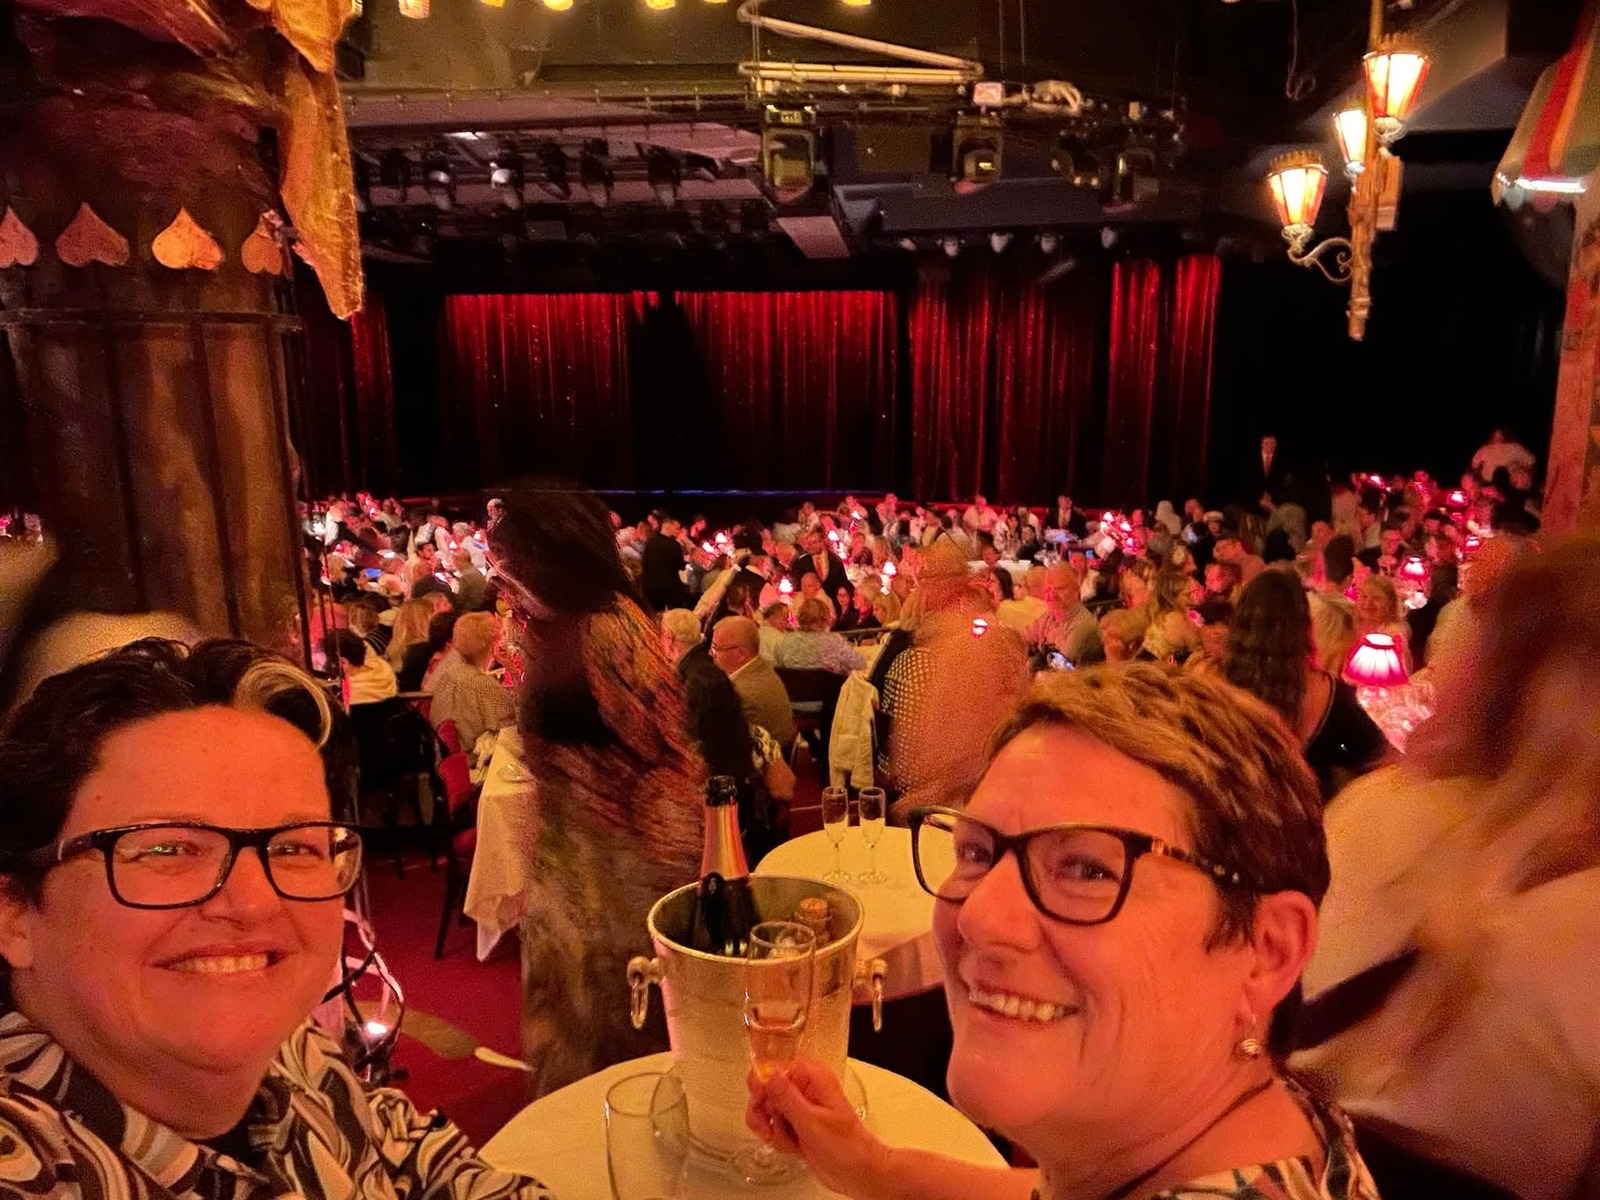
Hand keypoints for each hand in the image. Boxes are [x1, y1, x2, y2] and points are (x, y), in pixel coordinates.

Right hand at [747, 1059, 891, 1199]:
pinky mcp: (796, 1124)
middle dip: (766, 1112)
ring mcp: (800, 1107)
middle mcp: (805, 1088)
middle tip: (771, 1127)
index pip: (775, 1068)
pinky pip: (774, 1126)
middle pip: (766, 1089)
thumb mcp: (812, 1122)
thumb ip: (787, 1098)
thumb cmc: (847, 1146)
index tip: (761, 1102)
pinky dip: (779, 1139)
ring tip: (788, 1140)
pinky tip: (794, 1147)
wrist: (857, 1172)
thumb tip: (770, 1076)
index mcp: (813, 1077)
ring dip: (773, 1129)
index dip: (763, 1085)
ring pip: (767, 1110)